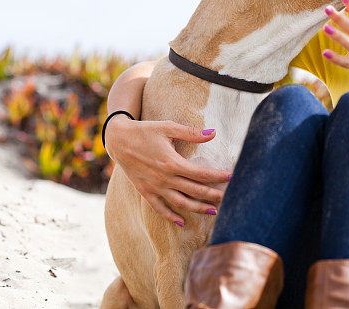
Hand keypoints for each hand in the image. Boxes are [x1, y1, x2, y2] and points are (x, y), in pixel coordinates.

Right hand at [105, 116, 232, 224]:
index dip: (217, 176)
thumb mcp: (168, 127)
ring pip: (180, 203)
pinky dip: (171, 216)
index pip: (201, 173)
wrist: (118, 140)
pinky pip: (159, 208)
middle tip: (227, 197)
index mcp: (172, 163)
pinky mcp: (145, 191)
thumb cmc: (145, 131)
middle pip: (194, 191)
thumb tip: (213, 133)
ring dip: (198, 208)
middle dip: (212, 195)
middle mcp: (164, 178)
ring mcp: (154, 187)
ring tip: (213, 211)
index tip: (231, 176)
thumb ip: (192, 133)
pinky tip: (182, 222)